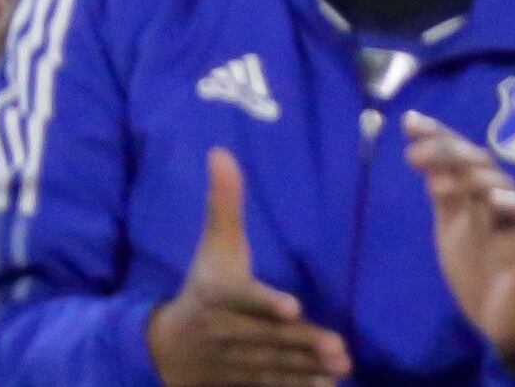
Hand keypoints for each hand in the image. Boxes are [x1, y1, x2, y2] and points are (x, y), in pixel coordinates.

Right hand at [149, 149, 347, 386]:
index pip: (242, 297)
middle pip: (268, 337)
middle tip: (338, 347)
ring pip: (276, 365)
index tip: (292, 306)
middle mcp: (227, 330)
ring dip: (308, 368)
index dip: (265, 302)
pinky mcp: (248, 381)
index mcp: (219, 293)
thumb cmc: (204, 286)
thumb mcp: (213, 246)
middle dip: (302, 343)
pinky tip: (324, 386)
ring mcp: (238, 361)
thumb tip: (221, 152)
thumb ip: (224, 204)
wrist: (173, 348)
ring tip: (341, 365)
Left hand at [403, 115, 514, 370]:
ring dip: (472, 175)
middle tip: (417, 152)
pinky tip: (494, 199)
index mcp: (474, 193)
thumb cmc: (480, 271)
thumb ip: (442, 197)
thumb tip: (423, 156)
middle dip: (448, 150)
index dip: (437, 135)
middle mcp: (497, 198)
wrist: (506, 318)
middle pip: (478, 162)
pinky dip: (514, 204)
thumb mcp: (452, 230)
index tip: (410, 121)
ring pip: (501, 183)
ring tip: (443, 179)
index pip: (458, 155)